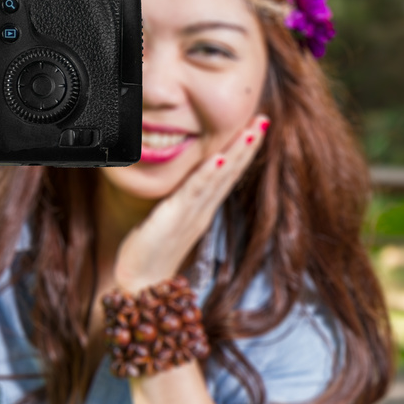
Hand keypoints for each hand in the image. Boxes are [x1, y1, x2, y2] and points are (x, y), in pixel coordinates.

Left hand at [114, 114, 269, 292]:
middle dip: (248, 145)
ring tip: (252, 131)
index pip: (226, 175)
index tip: (255, 128)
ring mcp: (192, 215)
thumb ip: (177, 202)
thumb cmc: (149, 252)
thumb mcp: (166, 219)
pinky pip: (195, 192)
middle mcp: (202, 211)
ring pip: (219, 178)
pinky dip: (209, 174)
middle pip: (230, 173)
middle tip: (264, 119)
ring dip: (237, 153)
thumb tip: (179, 183)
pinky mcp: (176, 218)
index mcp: (202, 210)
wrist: (140, 285)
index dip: (242, 152)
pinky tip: (220, 158)